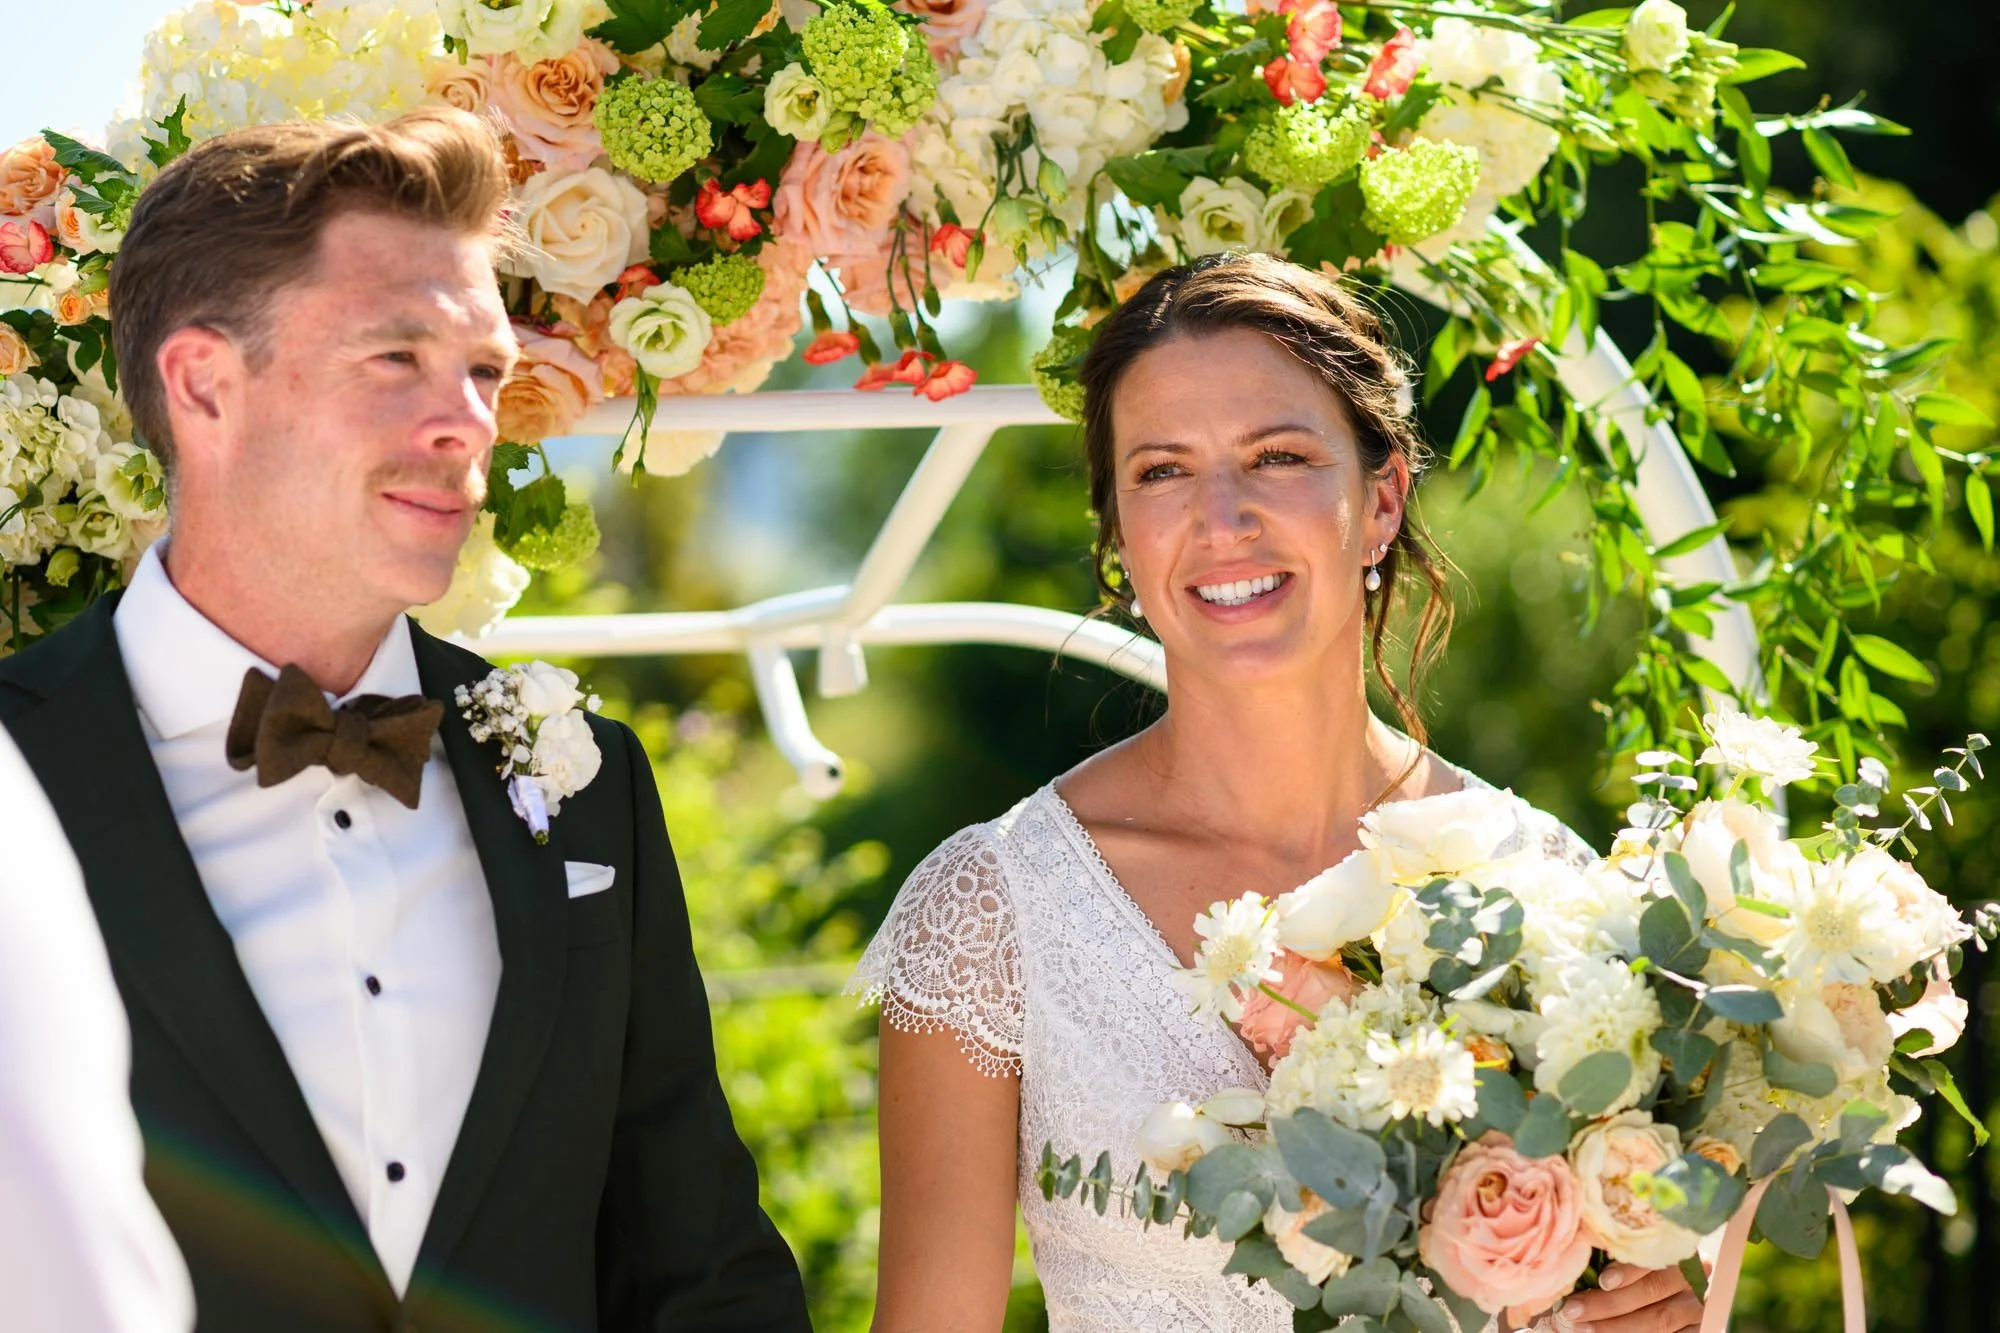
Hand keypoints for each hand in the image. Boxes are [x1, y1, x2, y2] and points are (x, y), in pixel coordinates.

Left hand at [1533, 1263, 1703, 1332]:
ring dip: (1617, 1326)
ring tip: (1584, 1328)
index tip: (1602, 1280)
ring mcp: (1698, 1306)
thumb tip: (1573, 1252)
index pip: (1654, 1256)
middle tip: (1573, 1310)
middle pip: (1653, 1291)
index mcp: (1676, 1247)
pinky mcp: (1700, 1328)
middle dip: (1609, 1303)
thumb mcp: (1627, 1255)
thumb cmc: (1632, 1266)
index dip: (1629, 1270)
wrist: (1667, 1293)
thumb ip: (1610, 1254)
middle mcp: (1694, 1277)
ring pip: (1660, 1319)